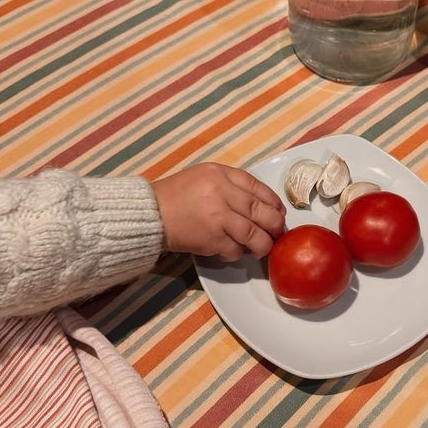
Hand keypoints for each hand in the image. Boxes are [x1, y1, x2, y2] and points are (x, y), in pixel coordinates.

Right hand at [152, 163, 285, 261]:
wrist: (148, 213)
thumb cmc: (176, 195)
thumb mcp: (205, 176)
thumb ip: (231, 184)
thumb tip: (262, 204)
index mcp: (222, 174)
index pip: (260, 188)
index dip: (275, 204)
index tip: (279, 213)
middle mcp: (222, 193)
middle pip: (263, 212)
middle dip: (275, 226)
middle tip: (277, 233)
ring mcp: (218, 217)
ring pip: (255, 235)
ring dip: (263, 245)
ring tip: (261, 248)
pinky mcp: (211, 239)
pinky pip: (236, 250)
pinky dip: (238, 253)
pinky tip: (232, 251)